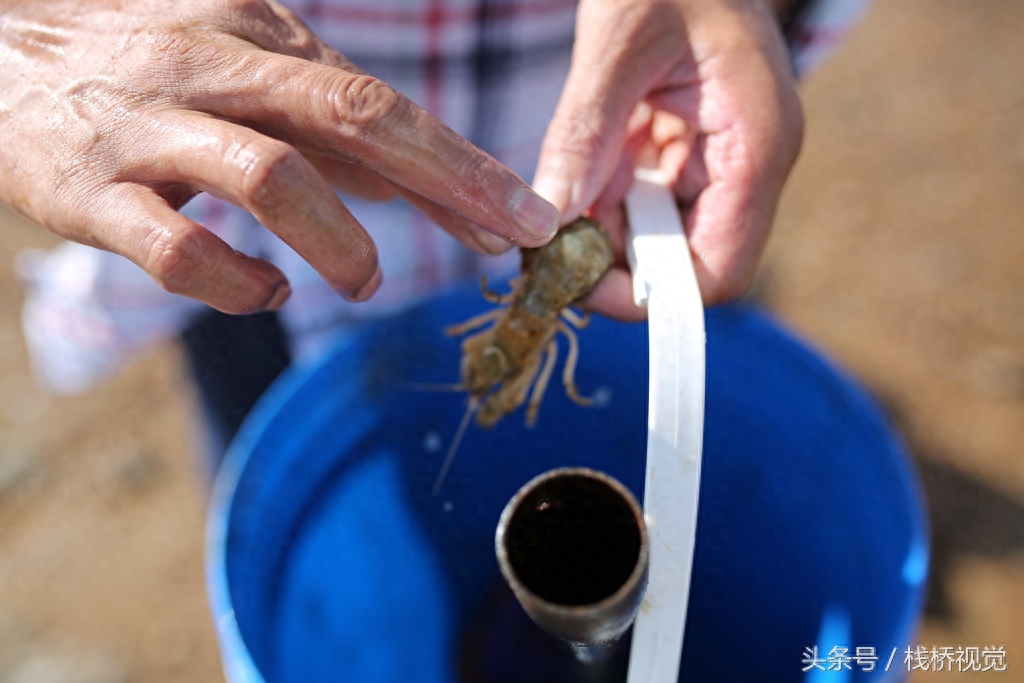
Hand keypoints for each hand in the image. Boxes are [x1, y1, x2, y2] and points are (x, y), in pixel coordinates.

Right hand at [0, 0, 558, 313]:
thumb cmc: (137, 66)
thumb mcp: (237, 66)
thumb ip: (322, 124)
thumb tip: (411, 187)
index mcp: (254, 32)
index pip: (380, 102)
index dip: (461, 163)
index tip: (524, 216)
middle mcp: (209, 69)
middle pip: (352, 114)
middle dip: (449, 180)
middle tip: (508, 240)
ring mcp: (148, 130)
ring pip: (271, 178)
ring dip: (341, 242)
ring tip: (364, 282)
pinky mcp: (89, 194)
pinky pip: (178, 250)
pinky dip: (237, 283)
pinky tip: (265, 293)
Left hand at [532, 0, 802, 317]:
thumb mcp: (617, 44)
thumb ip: (584, 134)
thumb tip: (548, 220)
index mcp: (756, 145)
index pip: (717, 272)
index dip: (650, 297)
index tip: (578, 285)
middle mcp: (748, 164)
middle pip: (687, 263)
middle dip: (617, 265)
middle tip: (549, 251)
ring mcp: (723, 158)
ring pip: (662, 238)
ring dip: (605, 235)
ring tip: (556, 209)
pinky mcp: (693, 149)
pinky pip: (648, 201)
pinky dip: (606, 202)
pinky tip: (576, 177)